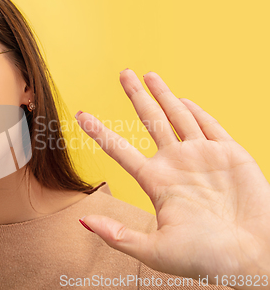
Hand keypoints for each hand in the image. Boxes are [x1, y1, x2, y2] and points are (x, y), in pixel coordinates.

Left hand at [77, 69, 269, 288]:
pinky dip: (196, 110)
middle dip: (136, 96)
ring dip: (163, 94)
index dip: (100, 131)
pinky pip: (210, 126)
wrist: (254, 258)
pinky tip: (181, 98)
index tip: (81, 115)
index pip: (121, 150)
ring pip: (177, 116)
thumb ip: (118, 235)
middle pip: (149, 121)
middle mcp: (176, 164)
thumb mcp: (154, 251)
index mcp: (157, 183)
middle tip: (123, 73)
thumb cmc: (205, 259)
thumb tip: (82, 221)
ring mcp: (202, 156)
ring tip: (147, 75)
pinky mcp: (230, 154)